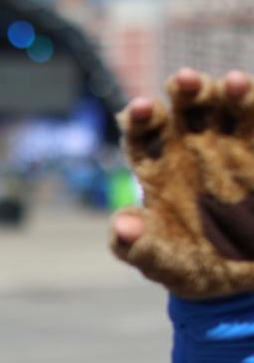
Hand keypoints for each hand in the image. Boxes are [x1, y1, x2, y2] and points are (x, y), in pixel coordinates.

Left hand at [111, 68, 253, 298]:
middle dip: (182, 90)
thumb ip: (139, 246)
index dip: (138, 118)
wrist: (242, 281)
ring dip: (225, 90)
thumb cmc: (191, 266)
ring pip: (223, 104)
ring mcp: (229, 144)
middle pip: (182, 107)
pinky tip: (248, 92)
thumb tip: (122, 226)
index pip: (141, 134)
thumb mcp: (164, 263)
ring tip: (232, 83)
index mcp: (156, 167)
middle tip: (184, 81)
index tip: (139, 109)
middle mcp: (189, 146)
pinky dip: (253, 103)